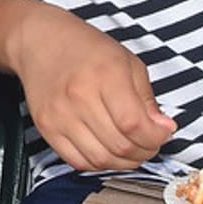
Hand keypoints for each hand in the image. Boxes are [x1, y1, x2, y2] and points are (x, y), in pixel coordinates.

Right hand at [10, 8, 175, 171]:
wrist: (39, 41)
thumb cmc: (84, 48)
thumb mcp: (127, 62)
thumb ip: (147, 98)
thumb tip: (163, 128)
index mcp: (105, 75)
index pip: (135, 125)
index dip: (156, 137)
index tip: (162, 132)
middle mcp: (79, 96)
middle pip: (120, 146)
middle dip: (144, 151)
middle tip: (149, 142)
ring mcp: (59, 114)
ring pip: (100, 160)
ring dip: (122, 162)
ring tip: (129, 148)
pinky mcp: (46, 127)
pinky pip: (77, 161)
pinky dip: (97, 162)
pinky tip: (105, 149)